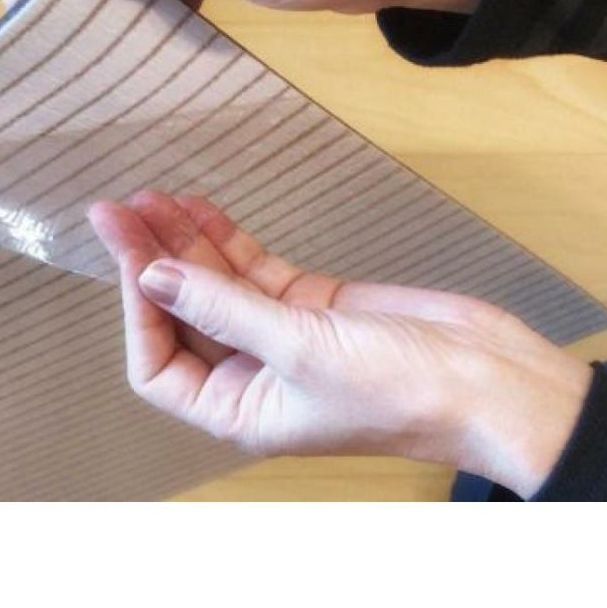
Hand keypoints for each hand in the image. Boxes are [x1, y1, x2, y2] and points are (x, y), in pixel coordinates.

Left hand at [88, 190, 591, 498]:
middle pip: (181, 316)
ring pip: (214, 284)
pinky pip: (252, 268)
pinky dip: (226, 237)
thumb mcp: (300, 347)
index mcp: (240, 411)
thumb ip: (222, 307)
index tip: (129, 252)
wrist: (490, 379)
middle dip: (149, 262)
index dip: (136, 310)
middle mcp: (251, 377)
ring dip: (183, 242)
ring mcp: (280, 335)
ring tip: (149, 196)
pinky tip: (198, 206)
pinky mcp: (311, 303)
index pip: (159, 365)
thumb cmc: (399, 387)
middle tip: (116, 209)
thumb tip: (151, 276)